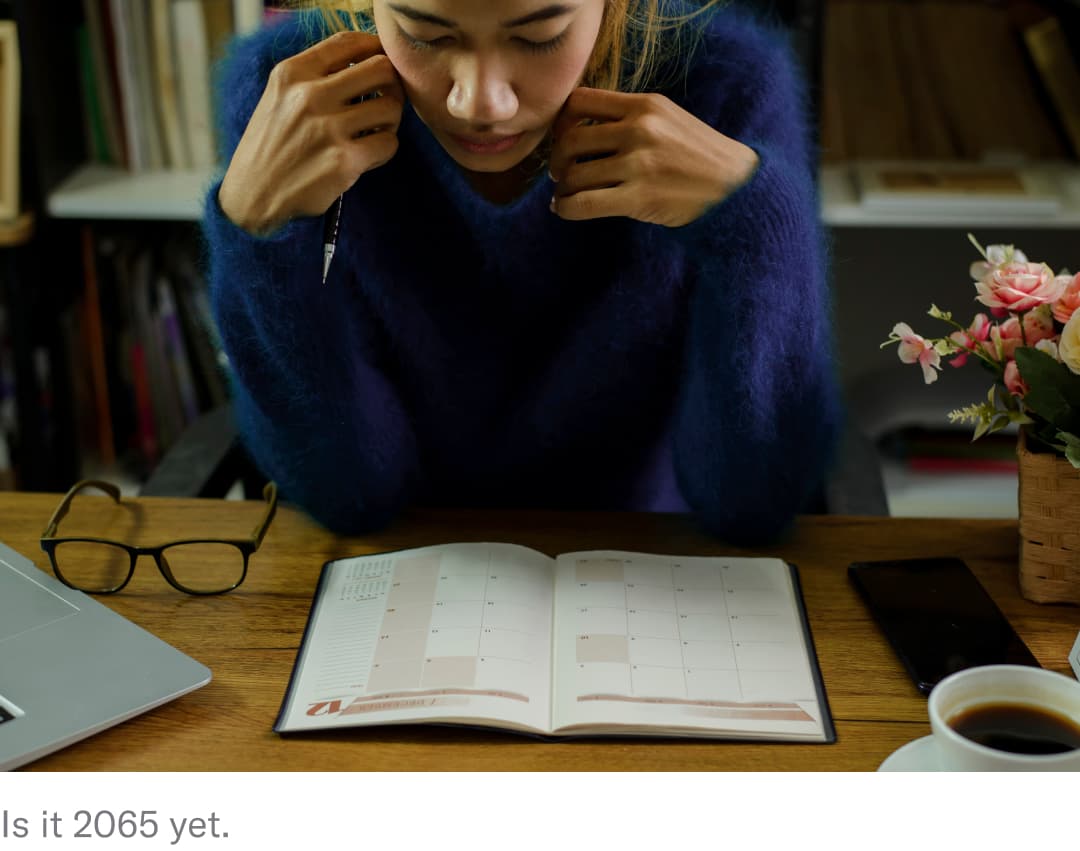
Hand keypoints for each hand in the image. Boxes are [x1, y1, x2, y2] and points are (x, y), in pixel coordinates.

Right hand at [218, 31, 403, 234]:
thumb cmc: (271, 146)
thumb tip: (364, 63)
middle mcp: (310, 95)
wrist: (253, 196)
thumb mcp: (279, 97)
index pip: (348, 42)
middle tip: (385, 101)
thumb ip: (314, 76)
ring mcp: (328, 128)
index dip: (374, 49)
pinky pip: (389, 143)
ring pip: (390, 107)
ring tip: (375, 131)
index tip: (380, 64)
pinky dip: (385, 149)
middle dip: (391, 85)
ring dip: (390, 120)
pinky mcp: (344, 160)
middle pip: (380, 69)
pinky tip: (368, 155)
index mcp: (293, 73)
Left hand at [548, 88, 758, 227]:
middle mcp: (639, 129)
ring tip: (566, 195)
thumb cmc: (699, 157)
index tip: (564, 138)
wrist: (737, 188)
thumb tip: (581, 128)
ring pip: (574, 175)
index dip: (562, 122)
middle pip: (570, 140)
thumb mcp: (669, 119)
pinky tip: (565, 210)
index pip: (580, 101)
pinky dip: (565, 208)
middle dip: (557, 159)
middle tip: (562, 173)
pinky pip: (582, 203)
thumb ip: (631, 117)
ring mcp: (638, 164)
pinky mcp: (638, 198)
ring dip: (563, 188)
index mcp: (645, 105)